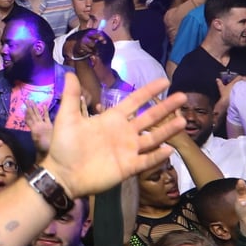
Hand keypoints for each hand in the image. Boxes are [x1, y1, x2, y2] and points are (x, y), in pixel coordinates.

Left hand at [40, 80, 187, 200]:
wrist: (62, 174)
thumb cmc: (64, 146)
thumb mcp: (67, 118)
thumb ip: (72, 96)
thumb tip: (70, 71)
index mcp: (112, 119)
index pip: (134, 102)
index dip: (149, 91)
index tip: (165, 81)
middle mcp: (124, 133)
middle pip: (149, 117)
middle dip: (165, 107)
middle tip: (183, 97)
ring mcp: (128, 151)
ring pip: (153, 138)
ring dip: (167, 130)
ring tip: (183, 121)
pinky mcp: (128, 167)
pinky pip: (147, 161)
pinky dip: (158, 156)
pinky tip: (170, 149)